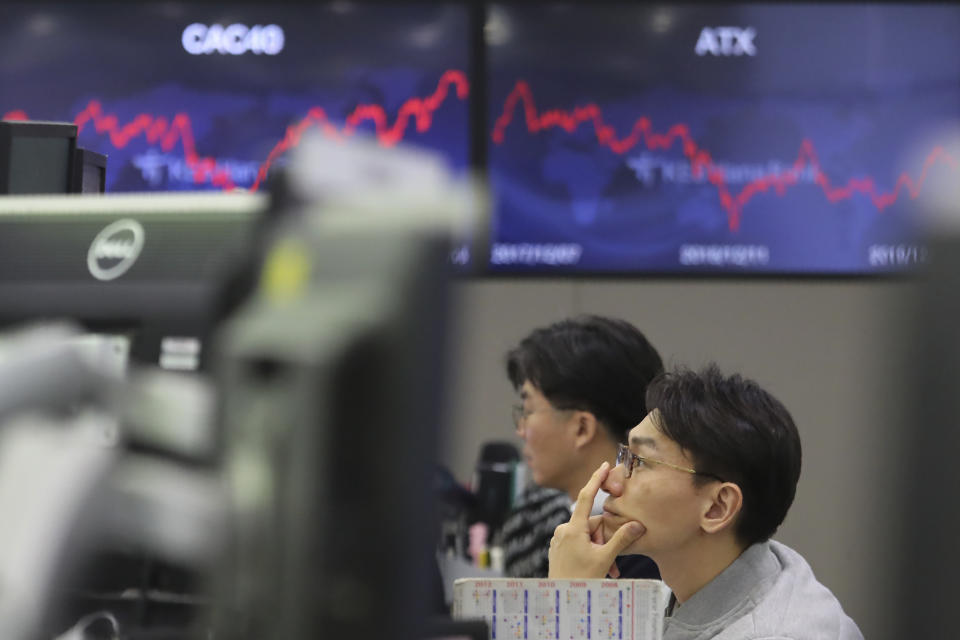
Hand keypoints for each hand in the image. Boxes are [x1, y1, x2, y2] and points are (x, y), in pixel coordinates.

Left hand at [548, 462, 644, 578]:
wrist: (560, 600)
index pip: (585, 497)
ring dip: (600, 550)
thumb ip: (621, 539)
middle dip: (606, 540)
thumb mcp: (605, 559)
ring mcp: (559, 539)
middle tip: (616, 564)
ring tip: (608, 571)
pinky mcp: (558, 548)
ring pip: (587, 536)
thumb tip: (637, 524)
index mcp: (573, 528)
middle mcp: (563, 530)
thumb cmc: (582, 580)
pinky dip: (590, 552)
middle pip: (593, 525)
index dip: (596, 479)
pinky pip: (579, 543)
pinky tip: (595, 568)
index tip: (604, 465)